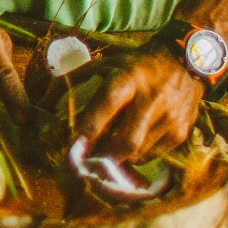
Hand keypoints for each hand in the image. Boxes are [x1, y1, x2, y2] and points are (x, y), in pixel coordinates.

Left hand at [74, 47, 205, 162]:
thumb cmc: (135, 65)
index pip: (108, 104)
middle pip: (126, 140)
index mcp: (129, 78)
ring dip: (117, 160)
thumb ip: (72, 79)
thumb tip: (43, 103)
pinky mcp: (181, 132)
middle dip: (103, 156)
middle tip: (85, 164)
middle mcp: (152, 98)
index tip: (73, 144)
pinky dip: (135, 158)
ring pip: (138, 153)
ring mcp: (170, 117)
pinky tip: (125, 153)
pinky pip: (153, 155)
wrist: (185, 63)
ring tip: (101, 160)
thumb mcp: (105, 63)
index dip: (89, 127)